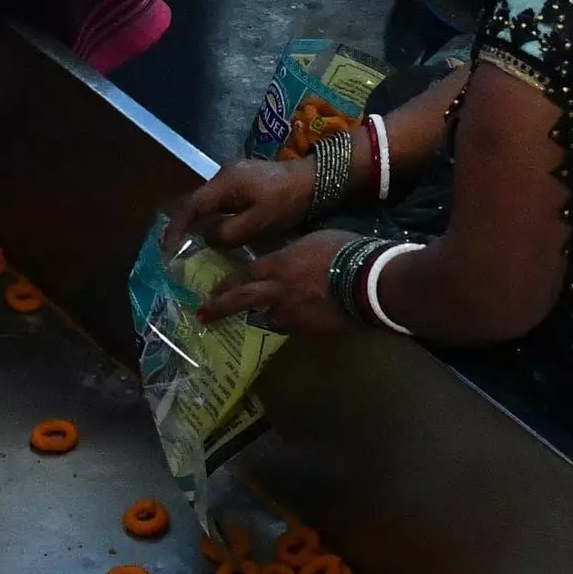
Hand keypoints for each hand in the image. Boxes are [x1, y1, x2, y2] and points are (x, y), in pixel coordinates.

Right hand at [170, 156, 316, 250]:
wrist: (315, 179)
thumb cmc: (287, 201)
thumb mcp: (258, 221)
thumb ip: (228, 232)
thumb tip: (207, 238)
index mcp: (225, 182)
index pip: (191, 205)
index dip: (177, 227)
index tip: (168, 248)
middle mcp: (224, 175)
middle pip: (198, 202)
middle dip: (186, 225)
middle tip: (178, 250)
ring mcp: (235, 176)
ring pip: (211, 202)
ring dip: (203, 222)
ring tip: (196, 245)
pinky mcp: (246, 181)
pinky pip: (223, 201)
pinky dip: (217, 217)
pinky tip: (220, 232)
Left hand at [195, 228, 355, 336]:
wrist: (368, 282)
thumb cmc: (343, 251)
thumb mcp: (311, 241)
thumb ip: (291, 253)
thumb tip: (285, 259)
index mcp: (276, 266)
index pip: (242, 276)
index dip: (226, 284)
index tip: (212, 291)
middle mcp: (276, 293)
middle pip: (241, 300)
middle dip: (219, 308)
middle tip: (204, 315)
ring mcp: (291, 315)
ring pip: (268, 319)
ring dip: (264, 317)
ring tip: (264, 318)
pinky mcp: (308, 332)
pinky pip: (292, 328)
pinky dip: (291, 324)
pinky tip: (300, 321)